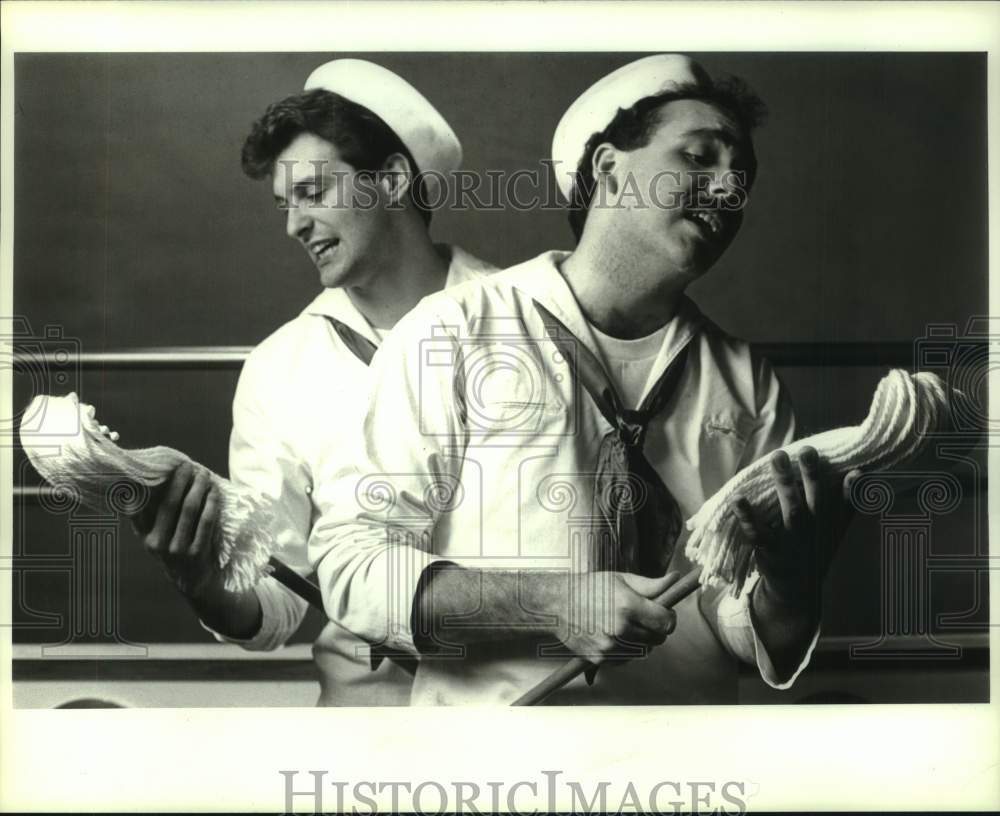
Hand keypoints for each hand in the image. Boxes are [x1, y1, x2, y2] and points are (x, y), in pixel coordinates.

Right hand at [131, 461, 221, 598]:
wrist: (192, 583)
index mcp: (145, 536)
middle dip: (179, 481)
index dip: (153, 484)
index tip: (162, 465)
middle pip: (169, 503)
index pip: (144, 505)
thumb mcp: (156, 537)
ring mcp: (177, 549)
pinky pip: (206, 521)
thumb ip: (149, 516)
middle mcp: (157, 543)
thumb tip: (149, 481)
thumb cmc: (174, 551)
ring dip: (198, 487)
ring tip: (203, 473)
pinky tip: (214, 491)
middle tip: (186, 464)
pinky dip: (211, 502)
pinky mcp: (197, 553)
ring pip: (189, 510)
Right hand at [552, 570, 678, 663]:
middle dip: (656, 629)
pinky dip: (627, 650)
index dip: (669, 617)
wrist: (558, 604)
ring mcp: (610, 646)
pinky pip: (627, 660)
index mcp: (628, 605)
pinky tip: (615, 636)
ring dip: (642, 641)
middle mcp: (620, 628)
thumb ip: (650, 585)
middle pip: (658, 639)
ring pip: (644, 651)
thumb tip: (675, 581)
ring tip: (627, 626)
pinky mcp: (601, 659)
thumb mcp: (620, 579)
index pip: (666, 622)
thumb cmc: (590, 588)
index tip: (664, 613)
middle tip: (643, 618)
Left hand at [733, 447, 859, 615]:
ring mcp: (792, 543)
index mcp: (829, 529)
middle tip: (807, 450)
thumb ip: (846, 505)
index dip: (849, 492)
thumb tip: (859, 473)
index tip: (853, 472)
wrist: (794, 593)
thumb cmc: (815, 552)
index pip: (842, 507)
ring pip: (790, 511)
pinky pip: (757, 533)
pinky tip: (738, 498)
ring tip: (777, 457)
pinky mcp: (769, 551)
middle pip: (815, 503)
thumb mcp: (836, 533)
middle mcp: (814, 535)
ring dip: (785, 484)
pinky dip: (747, 517)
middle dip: (811, 476)